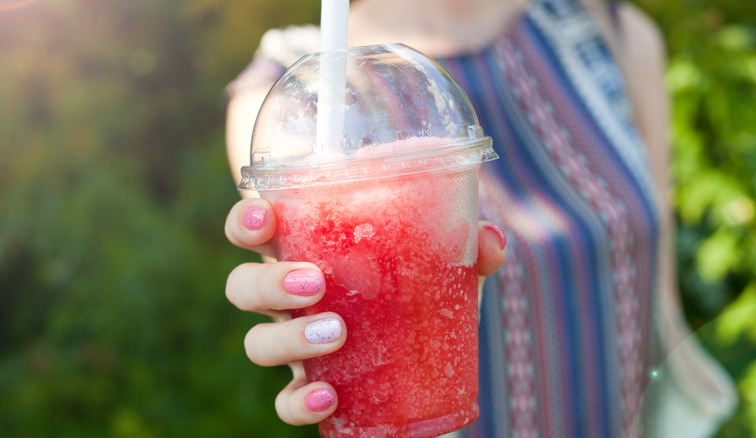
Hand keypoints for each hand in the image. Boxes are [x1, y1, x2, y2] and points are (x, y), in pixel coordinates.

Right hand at [224, 197, 506, 425]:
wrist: (416, 345)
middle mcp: (289, 297)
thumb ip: (464, 244)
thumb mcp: (436, 258)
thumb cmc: (411, 282)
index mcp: (307, 251)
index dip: (245, 221)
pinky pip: (286, 401)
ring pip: (257, 343)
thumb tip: (488, 242)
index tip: (265, 217)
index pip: (255, 230)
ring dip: (287, 339)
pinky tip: (327, 397)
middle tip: (315, 283)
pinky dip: (299, 403)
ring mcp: (296, 344)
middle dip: (268, 283)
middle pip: (243, 287)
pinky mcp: (311, 386)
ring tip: (335, 332)